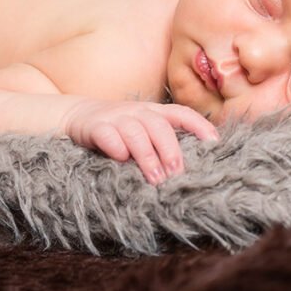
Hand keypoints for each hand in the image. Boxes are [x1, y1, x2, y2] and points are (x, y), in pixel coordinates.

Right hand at [61, 99, 219, 184]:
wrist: (76, 116)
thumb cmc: (118, 129)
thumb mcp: (142, 129)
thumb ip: (162, 141)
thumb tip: (189, 169)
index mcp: (152, 111)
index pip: (181, 113)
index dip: (199, 125)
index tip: (215, 143)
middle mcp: (136, 112)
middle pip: (159, 126)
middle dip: (170, 150)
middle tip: (177, 174)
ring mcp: (115, 118)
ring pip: (135, 132)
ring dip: (147, 156)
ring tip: (156, 179)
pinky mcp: (95, 127)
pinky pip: (108, 135)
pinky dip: (116, 147)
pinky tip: (121, 159)